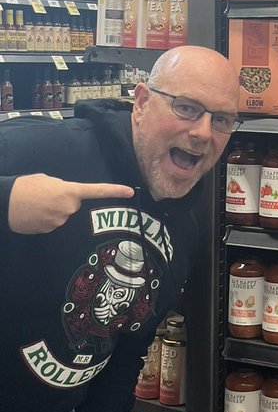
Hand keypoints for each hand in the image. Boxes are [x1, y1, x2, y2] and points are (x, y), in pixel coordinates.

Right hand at [8, 175, 132, 233]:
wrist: (5, 203)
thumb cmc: (25, 187)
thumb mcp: (47, 180)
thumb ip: (63, 187)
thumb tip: (67, 196)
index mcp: (69, 191)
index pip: (97, 190)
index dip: (115, 191)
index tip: (130, 191)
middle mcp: (68, 208)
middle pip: (74, 205)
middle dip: (64, 201)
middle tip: (46, 196)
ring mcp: (60, 221)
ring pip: (63, 215)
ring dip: (53, 210)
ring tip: (37, 205)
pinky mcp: (50, 231)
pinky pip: (53, 224)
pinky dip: (46, 219)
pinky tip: (34, 214)